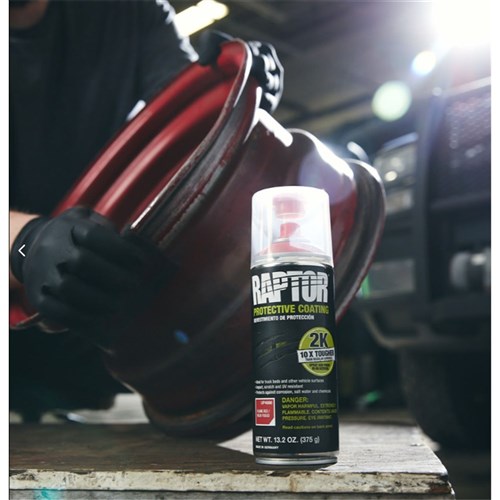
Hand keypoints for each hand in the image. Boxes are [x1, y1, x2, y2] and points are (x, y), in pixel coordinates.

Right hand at [11, 207, 167, 348]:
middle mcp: (51, 248)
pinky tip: (99, 318)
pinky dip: (79, 317)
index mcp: (67, 227)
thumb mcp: (88, 221)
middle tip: (134, 285)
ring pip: (68, 287)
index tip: (141, 261)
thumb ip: (108, 229)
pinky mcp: (36, 296)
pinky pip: (56, 310)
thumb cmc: (74, 236)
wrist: (30, 247)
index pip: (93, 235)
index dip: (120, 249)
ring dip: (97, 299)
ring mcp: (40, 272)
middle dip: (112, 275)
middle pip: (81, 261)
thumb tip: (133, 244)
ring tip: (118, 305)